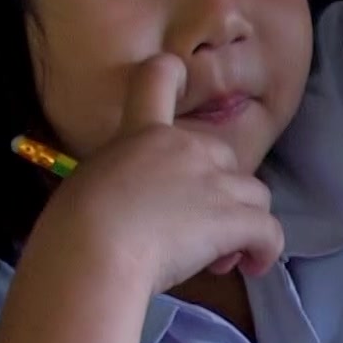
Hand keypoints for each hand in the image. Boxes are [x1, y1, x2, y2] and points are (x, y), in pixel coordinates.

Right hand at [35, 55, 284, 296]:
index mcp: (143, 133)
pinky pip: (269, 231)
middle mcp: (185, 147)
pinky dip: (266, 250)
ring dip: (244, 223)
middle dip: (221, 192)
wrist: (93, 250)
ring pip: (256, 195)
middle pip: (226, 158)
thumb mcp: (89, 183)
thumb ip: (120, 181)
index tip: (180, 85)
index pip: (159, 75)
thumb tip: (129, 208)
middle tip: (197, 230)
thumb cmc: (73, 225)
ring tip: (222, 255)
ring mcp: (214, 181)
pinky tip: (251, 266)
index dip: (175, 77)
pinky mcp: (234, 218)